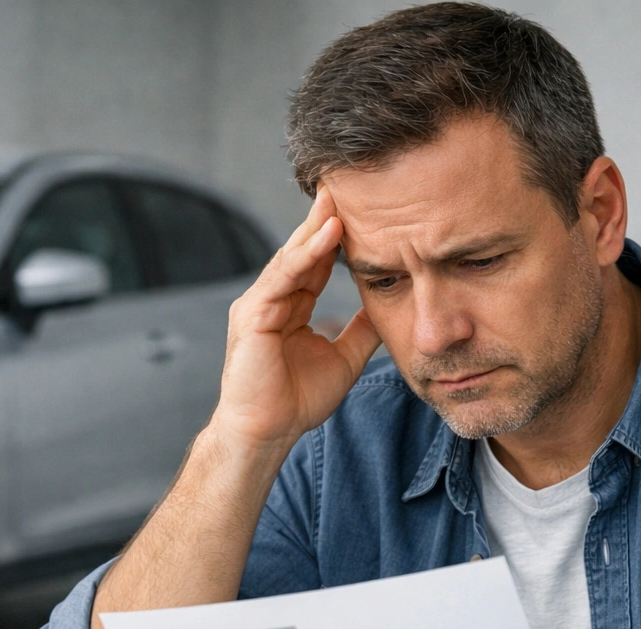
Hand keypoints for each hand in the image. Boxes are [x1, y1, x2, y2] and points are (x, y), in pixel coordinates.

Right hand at [211, 186, 380, 450]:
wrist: (267, 433)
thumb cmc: (296, 402)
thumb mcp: (345, 359)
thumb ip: (361, 330)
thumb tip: (388, 305)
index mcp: (290, 308)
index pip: (317, 263)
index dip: (339, 237)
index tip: (366, 208)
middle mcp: (271, 300)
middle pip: (303, 251)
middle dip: (325, 218)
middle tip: (349, 183)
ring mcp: (258, 305)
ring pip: (292, 257)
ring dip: (317, 227)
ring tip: (341, 197)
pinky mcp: (252, 316)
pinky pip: (281, 277)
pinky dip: (305, 254)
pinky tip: (328, 233)